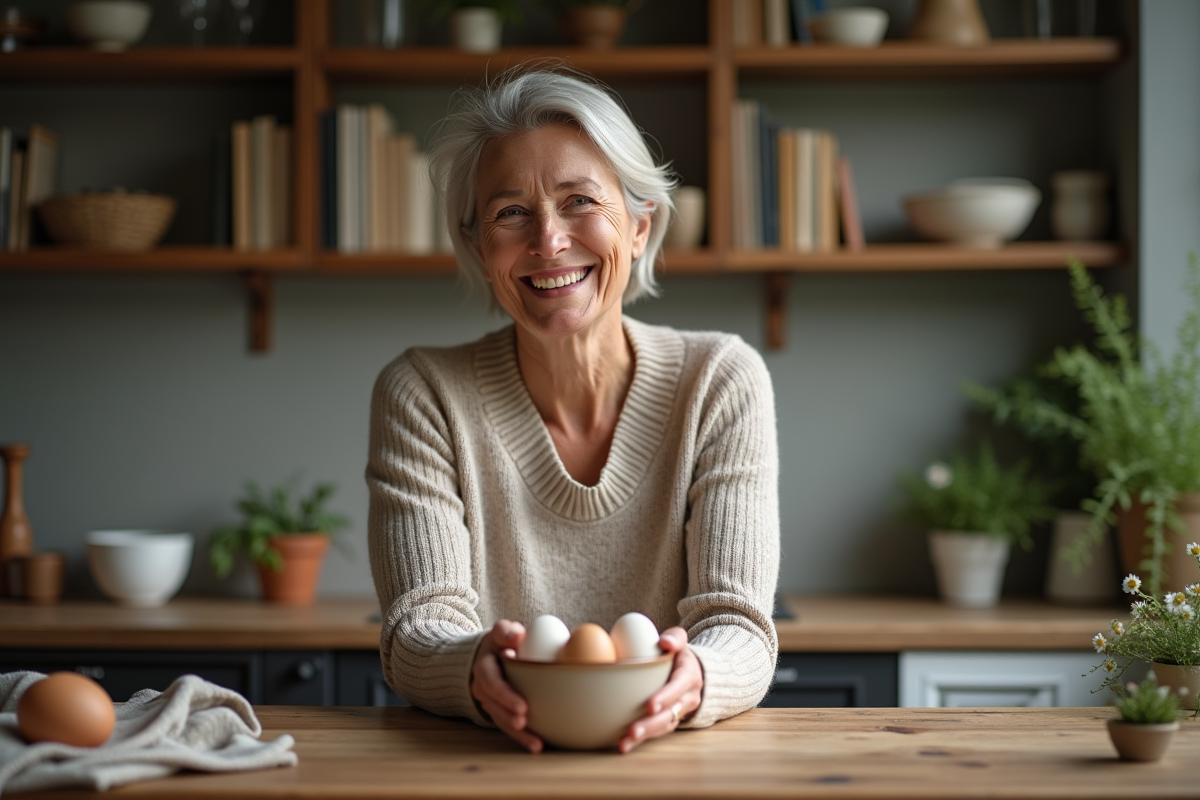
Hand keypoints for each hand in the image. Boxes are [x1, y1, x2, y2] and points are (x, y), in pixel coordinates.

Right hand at [470, 619, 542, 752]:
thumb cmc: (502, 642)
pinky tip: (536, 745)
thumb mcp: (501, 632)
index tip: (522, 706)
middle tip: (524, 721)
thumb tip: (517, 636)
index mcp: (484, 666)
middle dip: (508, 715)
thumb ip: (506, 631)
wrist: (490, 655)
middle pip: (494, 704)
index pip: (491, 681)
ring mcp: (489, 702)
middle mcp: (482, 687)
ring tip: (534, 741)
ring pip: (500, 719)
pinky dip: (521, 738)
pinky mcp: (498, 712)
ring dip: (516, 732)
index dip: (505, 695)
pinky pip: (507, 726)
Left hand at [618, 626, 702, 753]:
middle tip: (632, 731)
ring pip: (665, 726)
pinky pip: (658, 732)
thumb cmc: (679, 654)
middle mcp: (688, 697)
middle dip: (652, 724)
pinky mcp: (671, 721)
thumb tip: (665, 642)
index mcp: (689, 676)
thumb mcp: (680, 640)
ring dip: (646, 735)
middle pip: (671, 713)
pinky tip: (624, 744)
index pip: (679, 686)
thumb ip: (675, 637)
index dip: (666, 697)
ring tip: (626, 742)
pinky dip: (642, 740)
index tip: (650, 706)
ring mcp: (681, 712)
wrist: (693, 671)